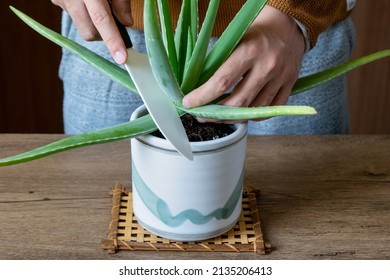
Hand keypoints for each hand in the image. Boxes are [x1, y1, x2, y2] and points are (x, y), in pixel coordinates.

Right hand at [52, 0, 131, 63]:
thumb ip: (122, 2)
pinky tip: (89, 2)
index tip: (122, 59)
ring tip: (101, 6)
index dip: (113, 41)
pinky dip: (86, 15)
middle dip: (105, 36)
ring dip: (95, 25)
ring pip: (82, 27)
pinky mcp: (57, 0)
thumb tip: (126, 24)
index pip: (102, 20)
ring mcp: (61, 0)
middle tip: (117, 25)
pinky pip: (75, 16)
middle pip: (90, 33)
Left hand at [182, 5, 304, 120]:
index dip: (203, 97)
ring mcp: (280, 78)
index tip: (189, 104)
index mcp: (250, 51)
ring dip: (233, 118)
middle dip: (216, 114)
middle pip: (238, 102)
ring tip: (219, 116)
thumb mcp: (235, 39)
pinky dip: (253, 115)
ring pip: (253, 111)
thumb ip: (220, 63)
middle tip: (202, 116)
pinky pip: (269, 111)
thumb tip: (199, 87)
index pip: (222, 82)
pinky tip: (242, 113)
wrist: (288, 27)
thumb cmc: (256, 32)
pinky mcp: (289, 86)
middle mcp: (267, 66)